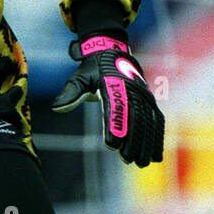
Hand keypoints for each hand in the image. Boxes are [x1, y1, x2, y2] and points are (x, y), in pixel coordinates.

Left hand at [52, 36, 163, 166]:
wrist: (112, 50)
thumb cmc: (93, 68)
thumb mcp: (79, 78)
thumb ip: (70, 93)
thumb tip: (56, 107)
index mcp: (112, 85)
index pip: (114, 109)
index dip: (114, 127)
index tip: (112, 145)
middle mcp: (130, 90)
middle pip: (133, 118)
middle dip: (132, 141)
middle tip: (128, 160)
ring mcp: (141, 95)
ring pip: (147, 121)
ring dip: (146, 142)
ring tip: (143, 162)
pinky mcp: (148, 99)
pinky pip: (156, 118)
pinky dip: (157, 136)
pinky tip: (156, 153)